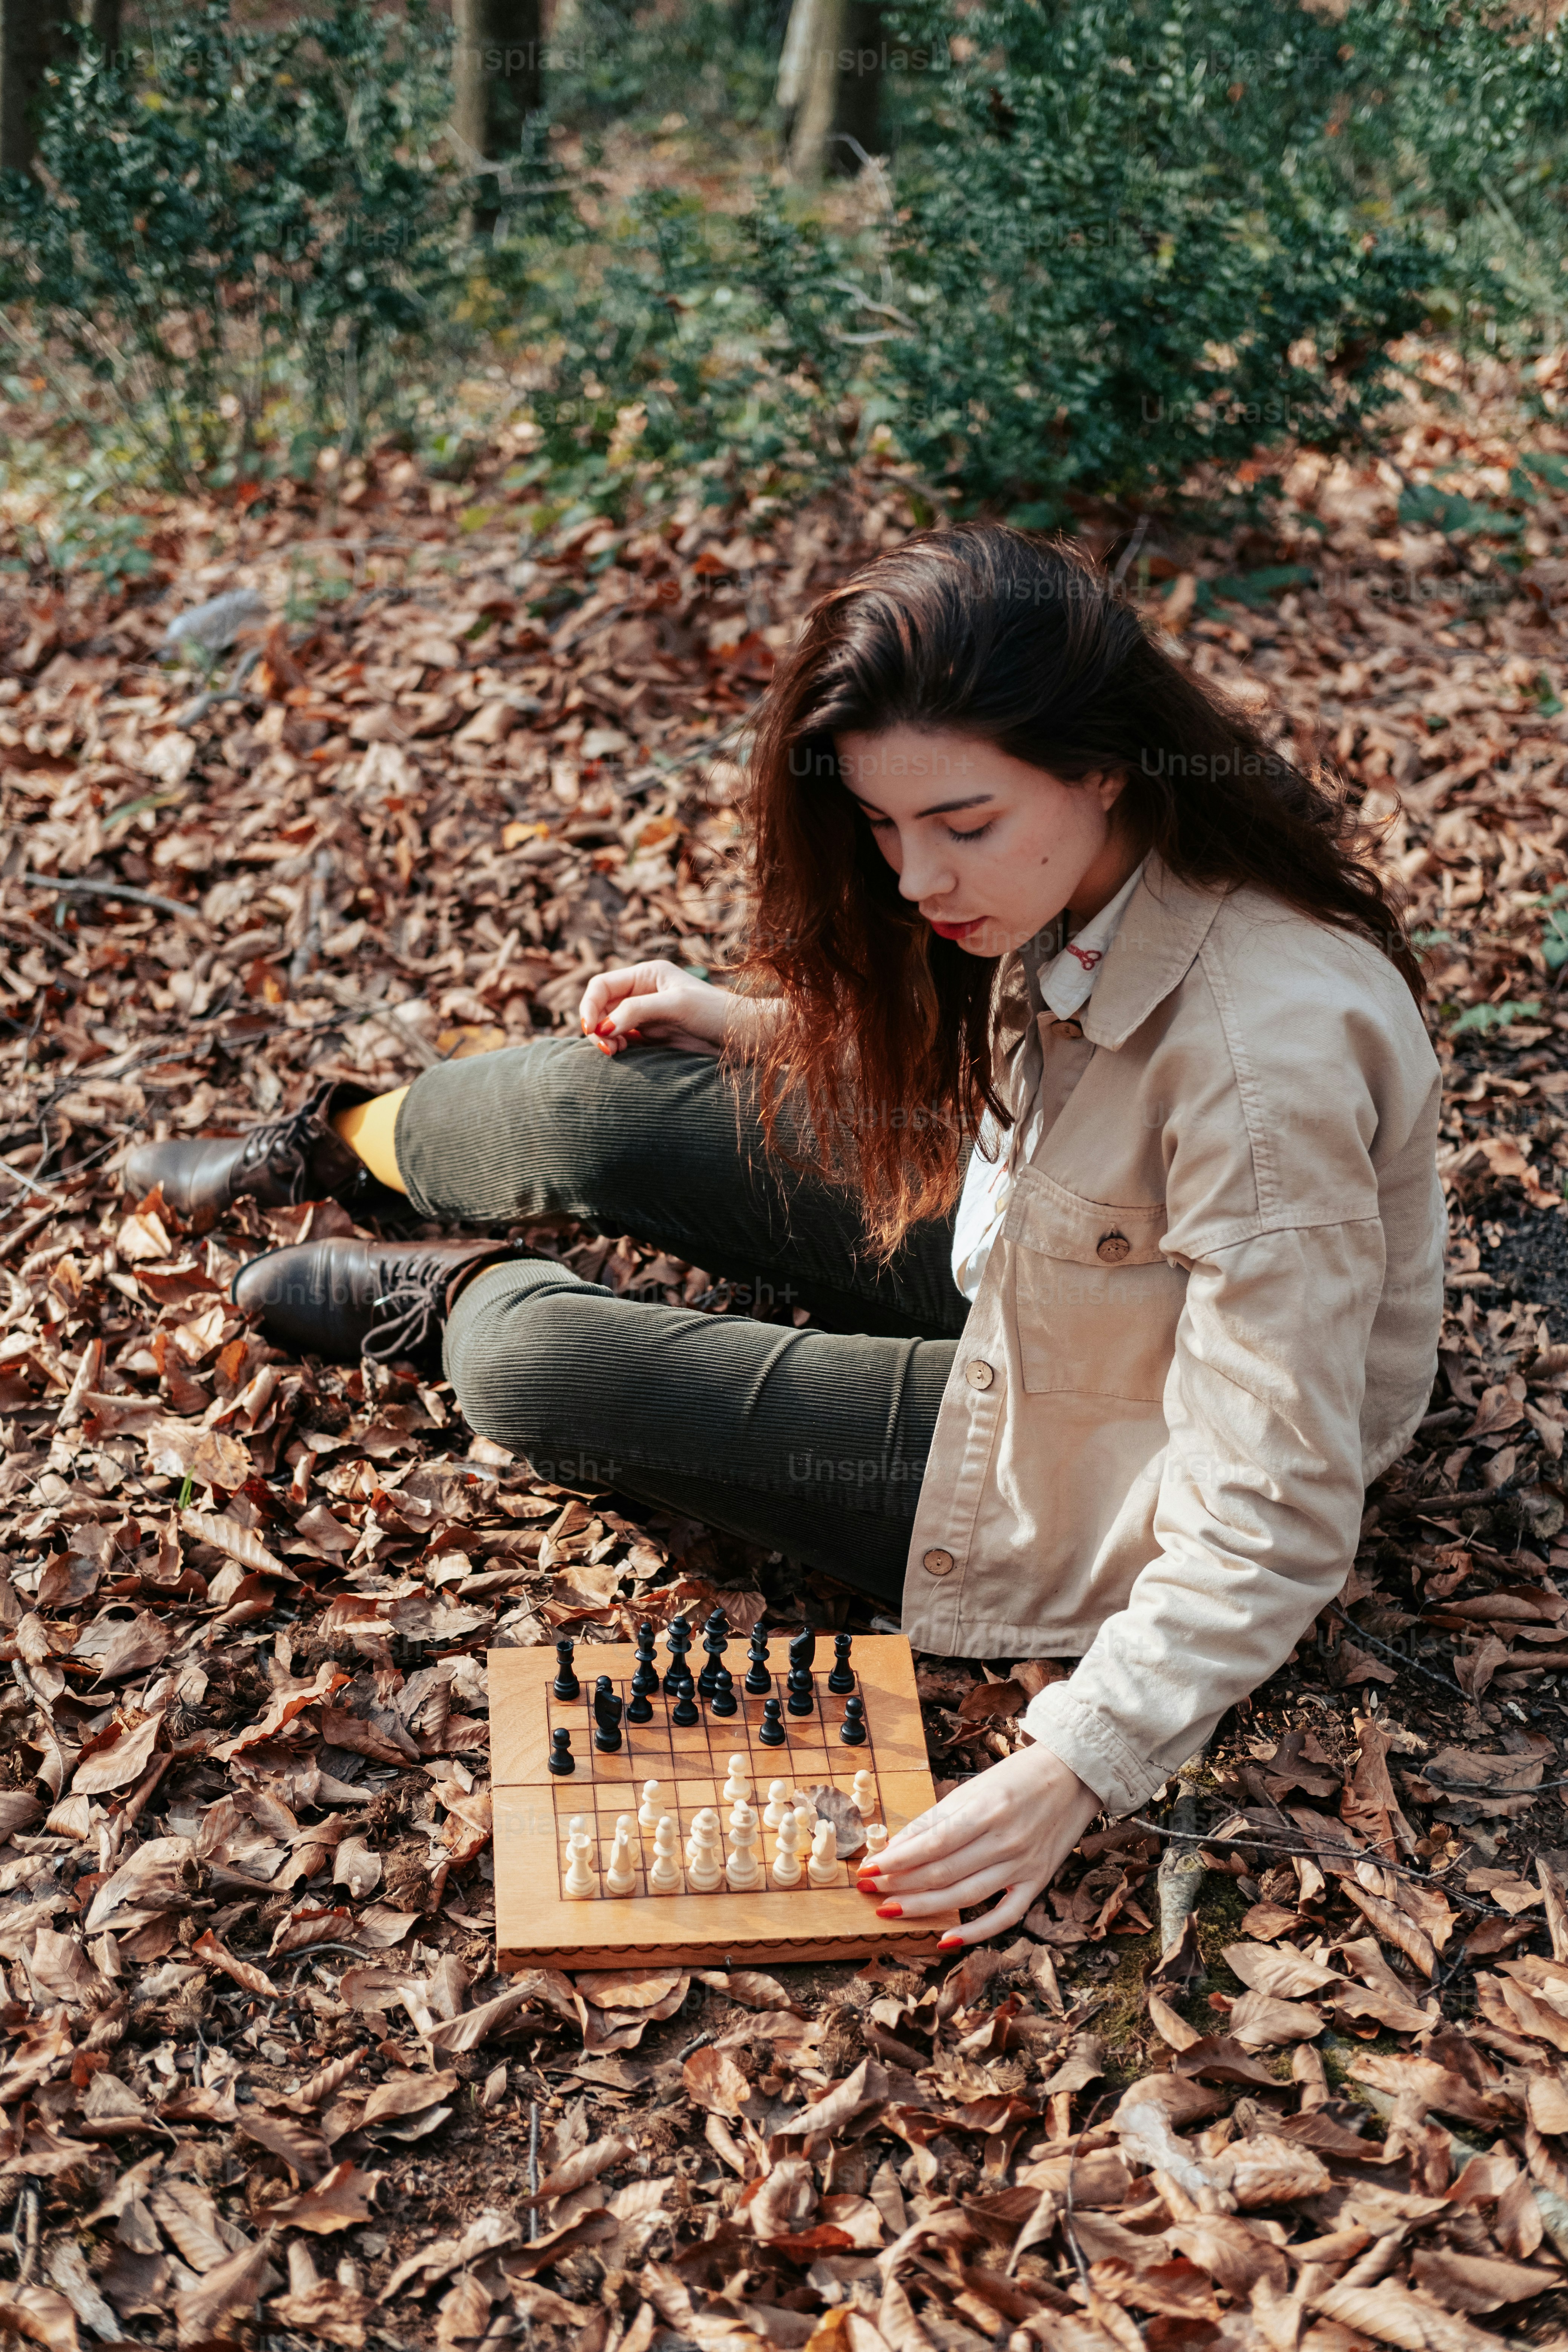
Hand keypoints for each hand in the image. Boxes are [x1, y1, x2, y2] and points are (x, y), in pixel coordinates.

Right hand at [578, 961, 737, 1058]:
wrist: (743, 1038)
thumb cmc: (715, 1013)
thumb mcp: (676, 1005)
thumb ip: (637, 1011)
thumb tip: (602, 1027)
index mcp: (647, 975)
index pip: (602, 985)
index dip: (589, 1005)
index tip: (590, 1029)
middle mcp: (643, 993)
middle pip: (601, 1006)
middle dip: (595, 1026)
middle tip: (604, 1048)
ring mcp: (646, 1016)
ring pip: (608, 1025)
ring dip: (604, 1039)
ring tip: (613, 1053)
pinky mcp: (652, 1037)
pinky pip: (622, 1040)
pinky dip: (615, 1048)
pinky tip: (621, 1055)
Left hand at [858, 1740, 1101, 1950]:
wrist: (1073, 1775)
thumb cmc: (1017, 1778)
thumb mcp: (973, 1788)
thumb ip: (937, 1819)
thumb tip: (897, 1846)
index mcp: (986, 1810)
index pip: (931, 1844)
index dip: (895, 1861)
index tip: (867, 1869)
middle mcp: (1005, 1840)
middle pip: (943, 1873)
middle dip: (900, 1885)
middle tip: (870, 1890)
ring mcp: (1023, 1865)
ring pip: (965, 1896)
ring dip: (924, 1907)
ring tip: (891, 1910)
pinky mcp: (1037, 1882)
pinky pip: (1004, 1916)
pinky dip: (975, 1931)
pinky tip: (945, 1938)